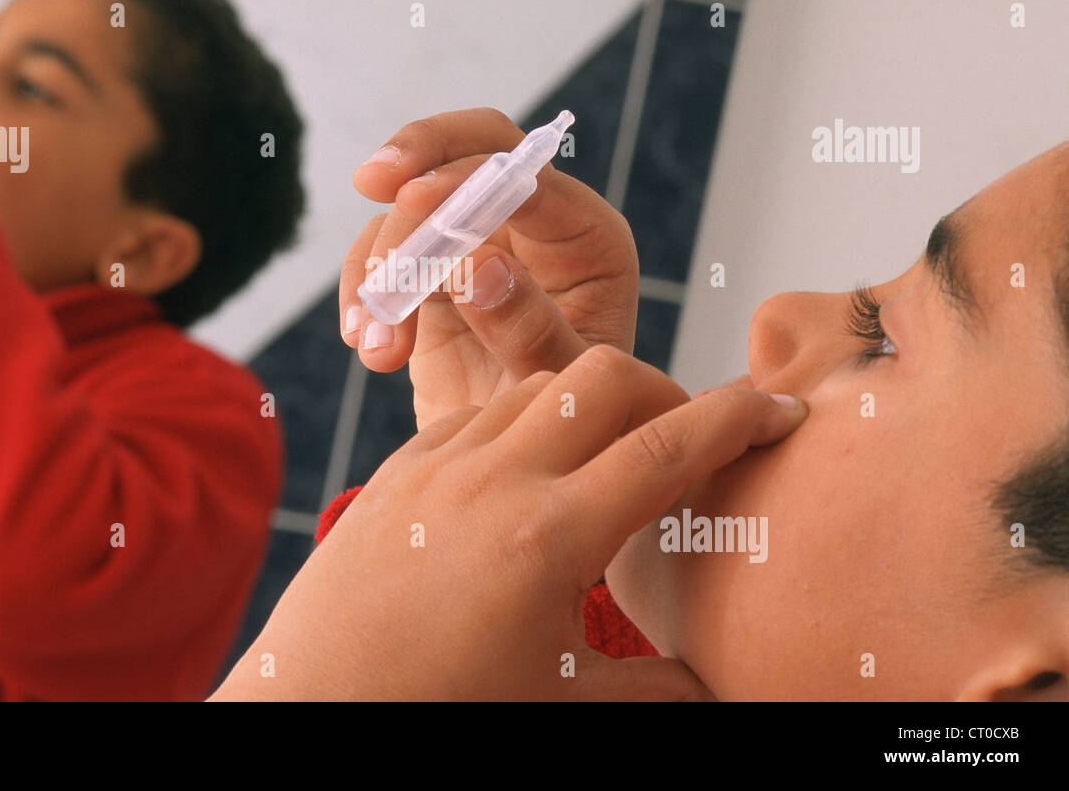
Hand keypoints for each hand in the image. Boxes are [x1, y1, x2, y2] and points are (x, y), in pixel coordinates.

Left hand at [210, 346, 807, 700]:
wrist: (311, 714)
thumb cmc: (436, 717)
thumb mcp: (564, 709)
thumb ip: (660, 692)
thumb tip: (720, 687)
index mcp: (548, 538)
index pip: (670, 446)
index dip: (739, 417)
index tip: (782, 407)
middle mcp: (492, 480)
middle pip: (606, 377)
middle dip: (666, 392)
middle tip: (686, 443)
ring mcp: (436, 466)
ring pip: (538, 383)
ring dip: (590, 401)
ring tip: (608, 459)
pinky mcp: (398, 471)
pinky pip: (477, 411)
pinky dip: (524, 421)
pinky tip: (530, 474)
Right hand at [340, 108, 639, 430]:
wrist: (534, 476)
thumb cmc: (569, 432)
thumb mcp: (562, 392)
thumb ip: (532, 332)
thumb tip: (481, 268)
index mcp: (587, 241)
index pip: (529, 176)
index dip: (471, 176)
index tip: (414, 199)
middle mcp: (536, 230)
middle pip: (474, 148)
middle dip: (418, 155)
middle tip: (369, 180)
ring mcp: (479, 246)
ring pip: (412, 208)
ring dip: (381, 264)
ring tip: (378, 346)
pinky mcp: (430, 276)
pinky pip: (383, 258)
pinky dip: (363, 294)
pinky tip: (368, 349)